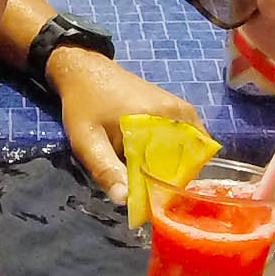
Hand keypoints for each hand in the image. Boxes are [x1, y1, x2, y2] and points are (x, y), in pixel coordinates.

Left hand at [48, 49, 198, 205]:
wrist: (84, 70)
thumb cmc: (84, 104)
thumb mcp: (87, 140)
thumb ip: (106, 169)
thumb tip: (125, 200)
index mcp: (165, 117)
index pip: (184, 165)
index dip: (172, 189)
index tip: (158, 206)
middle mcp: (180, 112)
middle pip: (190, 159)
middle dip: (176, 181)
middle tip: (155, 199)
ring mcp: (181, 109)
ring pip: (189, 152)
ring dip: (176, 170)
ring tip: (155, 186)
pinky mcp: (176, 110)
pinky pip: (186, 141)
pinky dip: (176, 157)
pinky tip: (156, 168)